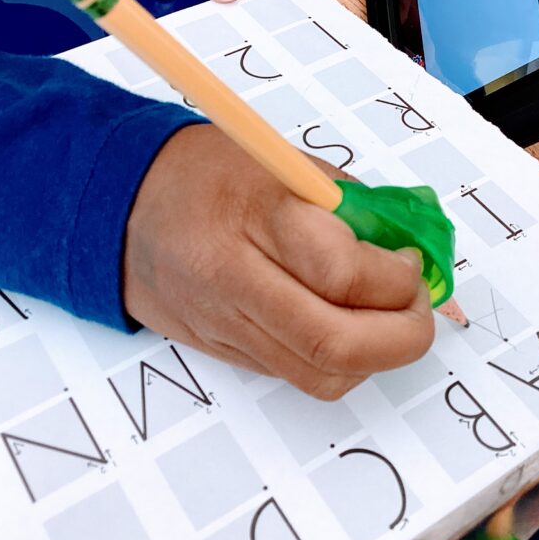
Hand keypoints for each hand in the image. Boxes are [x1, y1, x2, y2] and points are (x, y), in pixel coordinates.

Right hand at [123, 125, 433, 399]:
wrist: (121, 204)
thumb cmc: (212, 171)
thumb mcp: (290, 164)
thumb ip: (353, 209)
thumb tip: (410, 252)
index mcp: (254, 214)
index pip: (342, 273)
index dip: (396, 279)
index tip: (409, 263)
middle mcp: (233, 279)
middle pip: (335, 344)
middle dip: (402, 337)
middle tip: (417, 309)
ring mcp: (223, 324)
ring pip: (320, 375)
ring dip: (374, 357)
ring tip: (386, 319)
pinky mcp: (220, 351)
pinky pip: (295, 375)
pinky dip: (337, 361)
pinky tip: (345, 326)